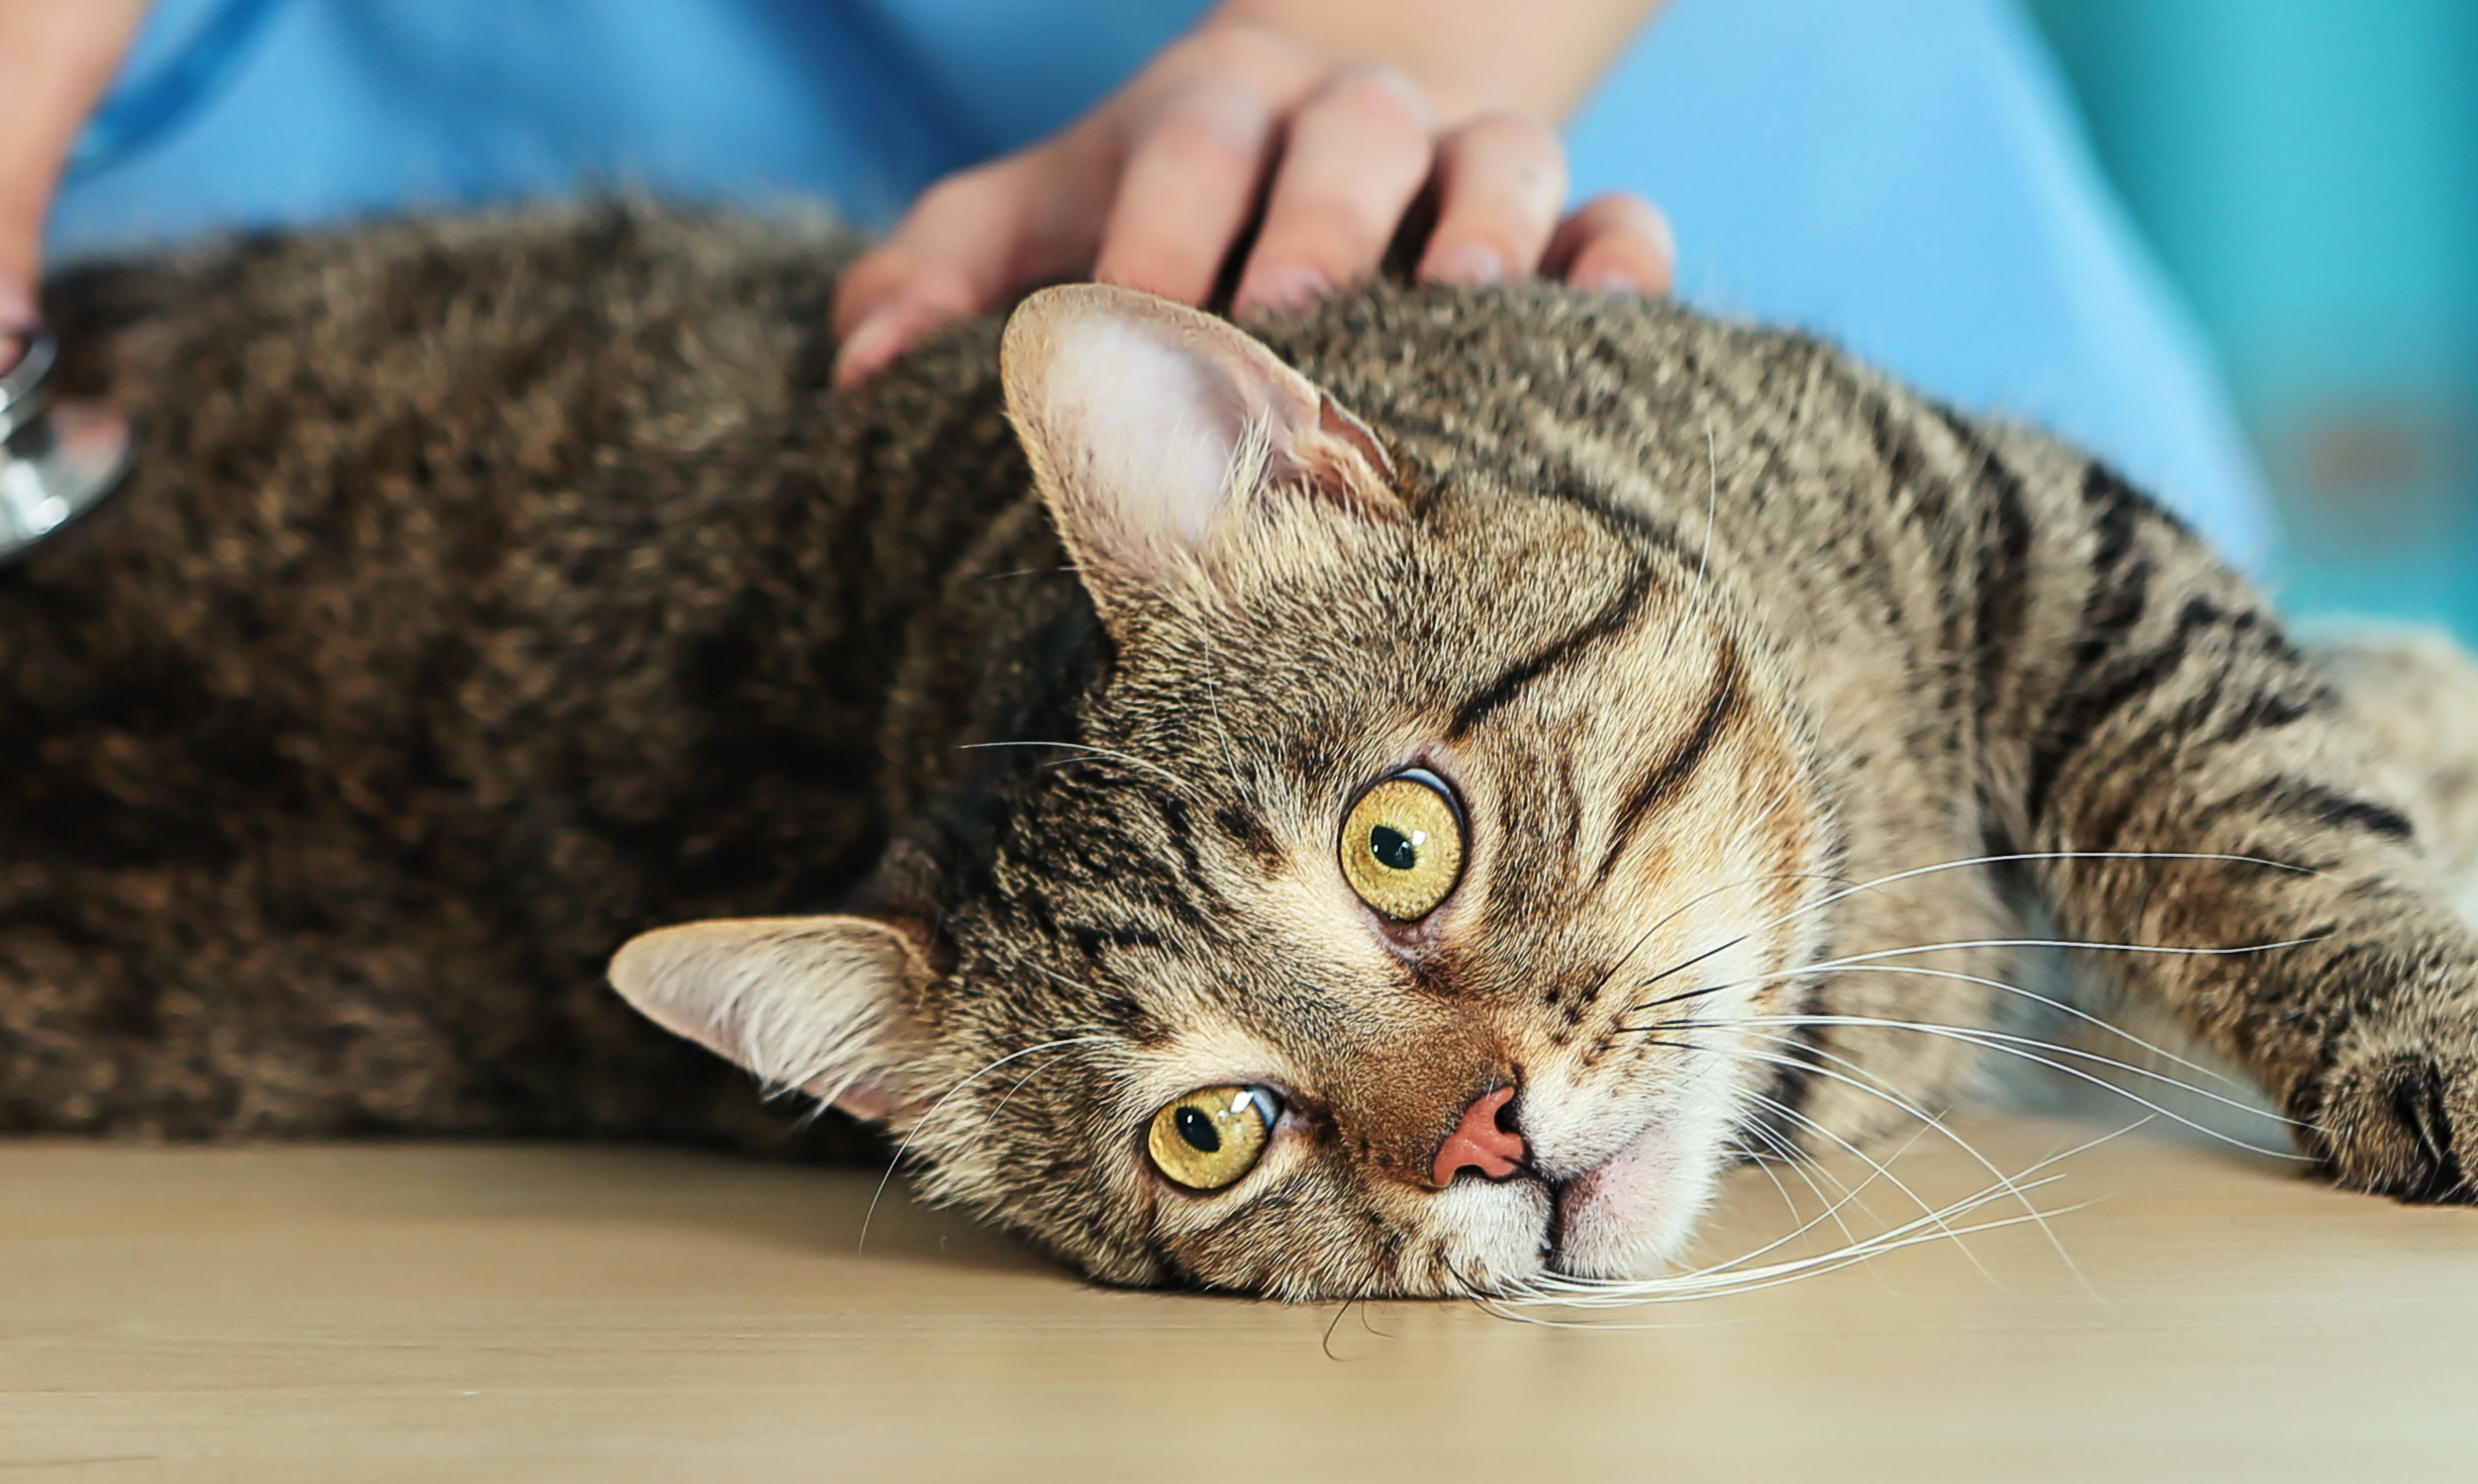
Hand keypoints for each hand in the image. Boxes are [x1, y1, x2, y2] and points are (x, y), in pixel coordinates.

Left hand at [830, 19, 1678, 388]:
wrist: (1308, 158)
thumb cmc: (1145, 225)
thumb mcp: (1029, 228)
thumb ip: (931, 283)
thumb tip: (855, 376)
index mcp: (1212, 114)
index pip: (1190, 142)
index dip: (1162, 221)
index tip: (1130, 313)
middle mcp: (1349, 123)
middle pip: (1349, 134)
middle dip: (1319, 218)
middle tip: (1291, 314)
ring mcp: (1470, 167)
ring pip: (1504, 157)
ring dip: (1487, 227)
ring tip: (1462, 312)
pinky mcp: (1571, 224)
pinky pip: (1622, 221)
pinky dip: (1621, 265)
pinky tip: (1610, 327)